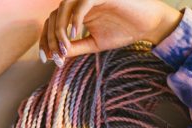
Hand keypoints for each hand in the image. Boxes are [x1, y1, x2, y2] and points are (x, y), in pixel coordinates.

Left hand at [38, 0, 181, 65]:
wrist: (147, 25)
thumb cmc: (123, 32)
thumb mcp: (94, 44)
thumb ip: (75, 48)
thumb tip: (56, 56)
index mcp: (76, 13)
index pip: (53, 23)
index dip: (45, 40)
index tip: (44, 58)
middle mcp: (79, 2)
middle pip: (54, 16)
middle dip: (50, 38)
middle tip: (55, 57)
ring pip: (63, 8)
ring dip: (60, 30)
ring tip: (64, 49)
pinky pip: (81, 5)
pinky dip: (74, 20)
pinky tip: (74, 36)